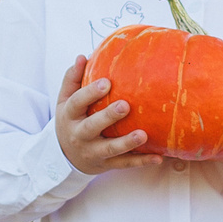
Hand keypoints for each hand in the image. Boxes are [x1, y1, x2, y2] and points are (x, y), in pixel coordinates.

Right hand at [56, 56, 161, 174]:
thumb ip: (73, 79)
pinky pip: (124, 163)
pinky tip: (157, 158)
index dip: (90, 93)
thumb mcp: (65, 100)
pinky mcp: (106, 164)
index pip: (77, 102)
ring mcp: (93, 152)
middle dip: (108, 117)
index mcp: (70, 116)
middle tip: (125, 106)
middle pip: (92, 126)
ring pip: (110, 149)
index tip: (106, 82)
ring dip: (127, 143)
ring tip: (143, 135)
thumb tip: (83, 57)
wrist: (65, 156)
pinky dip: (141, 161)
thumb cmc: (71, 120)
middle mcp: (80, 135)